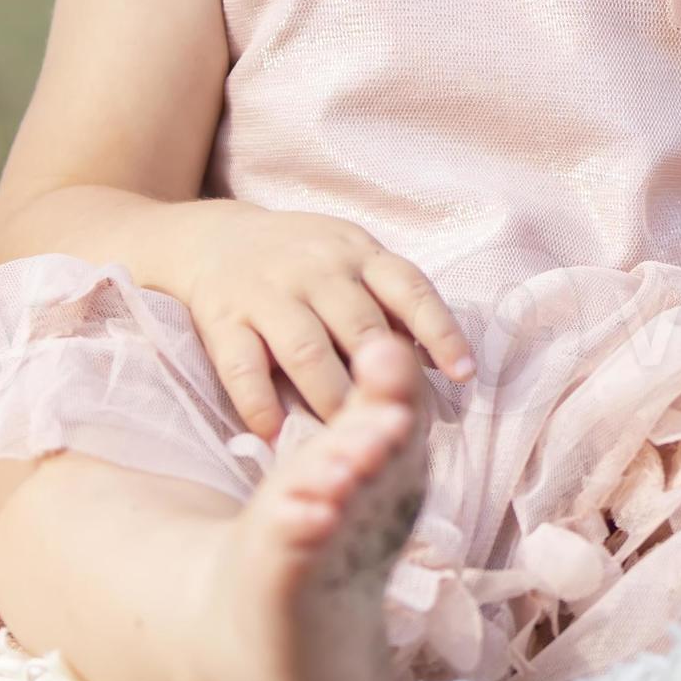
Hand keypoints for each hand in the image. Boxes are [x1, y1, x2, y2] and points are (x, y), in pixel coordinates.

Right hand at [172, 209, 477, 437]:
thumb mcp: (353, 262)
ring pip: (306, 351)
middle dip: (382, 382)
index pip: (410, 288)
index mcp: (359, 253)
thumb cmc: (305, 263)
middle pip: (360, 327)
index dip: (440, 331)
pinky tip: (276, 436)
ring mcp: (266, 291)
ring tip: (345, 439)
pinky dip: (260, 406)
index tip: (463, 374)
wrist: (217, 240)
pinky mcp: (222, 318)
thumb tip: (441, 364)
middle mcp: (316, 268)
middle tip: (397, 427)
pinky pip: (242, 367)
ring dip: (330, 399)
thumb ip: (391, 305)